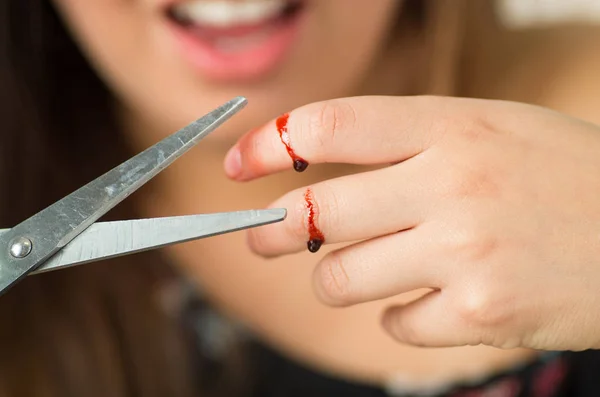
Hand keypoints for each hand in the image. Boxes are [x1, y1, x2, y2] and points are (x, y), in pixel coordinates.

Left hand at [224, 96, 599, 350]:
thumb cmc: (562, 176)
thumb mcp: (487, 130)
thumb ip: (404, 145)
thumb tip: (319, 175)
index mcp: (450, 127)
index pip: (328, 127)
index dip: (268, 145)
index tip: (239, 165)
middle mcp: (451, 185)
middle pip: (313, 214)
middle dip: (271, 231)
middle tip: (262, 237)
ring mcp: (465, 252)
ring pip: (340, 278)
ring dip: (337, 279)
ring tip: (365, 270)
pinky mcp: (481, 312)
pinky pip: (395, 324)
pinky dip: (398, 316)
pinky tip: (428, 299)